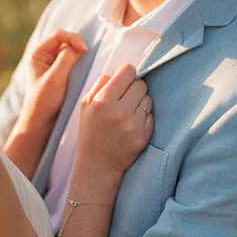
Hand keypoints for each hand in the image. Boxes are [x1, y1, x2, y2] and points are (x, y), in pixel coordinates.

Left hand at [22, 29, 87, 125]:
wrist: (42, 123)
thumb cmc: (43, 102)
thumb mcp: (55, 79)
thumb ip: (66, 60)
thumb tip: (79, 47)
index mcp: (37, 54)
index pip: (58, 36)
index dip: (73, 38)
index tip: (84, 49)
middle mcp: (44, 57)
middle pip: (65, 41)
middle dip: (77, 46)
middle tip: (88, 56)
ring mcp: (53, 65)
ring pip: (70, 52)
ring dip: (79, 55)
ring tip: (87, 63)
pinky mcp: (61, 74)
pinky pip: (73, 63)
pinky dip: (80, 64)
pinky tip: (85, 70)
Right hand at [75, 64, 152, 188]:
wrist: (97, 164)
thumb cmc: (92, 131)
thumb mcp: (86, 105)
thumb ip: (100, 84)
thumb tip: (119, 72)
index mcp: (102, 101)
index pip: (127, 71)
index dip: (128, 73)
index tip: (126, 79)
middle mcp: (119, 112)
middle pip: (140, 84)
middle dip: (134, 89)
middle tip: (126, 100)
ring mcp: (132, 126)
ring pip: (148, 100)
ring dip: (140, 104)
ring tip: (127, 115)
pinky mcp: (143, 137)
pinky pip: (151, 116)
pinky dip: (143, 119)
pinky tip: (131, 127)